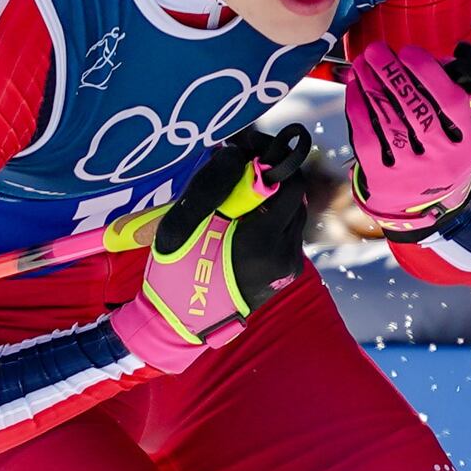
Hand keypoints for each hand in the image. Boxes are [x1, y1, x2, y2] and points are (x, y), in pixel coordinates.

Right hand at [110, 135, 306, 372]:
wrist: (181, 322)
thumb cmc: (176, 273)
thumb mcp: (182, 226)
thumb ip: (212, 189)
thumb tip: (236, 154)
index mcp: (260, 241)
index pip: (286, 183)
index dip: (269, 159)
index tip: (247, 149)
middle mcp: (284, 254)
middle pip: (294, 195)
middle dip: (272, 177)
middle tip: (244, 167)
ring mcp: (288, 266)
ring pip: (294, 213)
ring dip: (273, 197)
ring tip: (244, 195)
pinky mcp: (286, 273)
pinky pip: (288, 233)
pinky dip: (273, 218)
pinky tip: (247, 220)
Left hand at [345, 44, 470, 228]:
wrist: (424, 204)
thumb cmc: (442, 152)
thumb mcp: (461, 130)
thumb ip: (458, 93)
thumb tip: (449, 55)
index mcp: (468, 142)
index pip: (451, 101)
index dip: (429, 73)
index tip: (408, 50)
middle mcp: (443, 160)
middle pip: (415, 109)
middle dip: (392, 74)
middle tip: (375, 50)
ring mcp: (413, 173)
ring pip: (389, 121)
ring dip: (371, 87)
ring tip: (361, 64)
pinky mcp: (384, 180)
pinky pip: (367, 138)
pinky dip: (358, 110)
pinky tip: (354, 88)